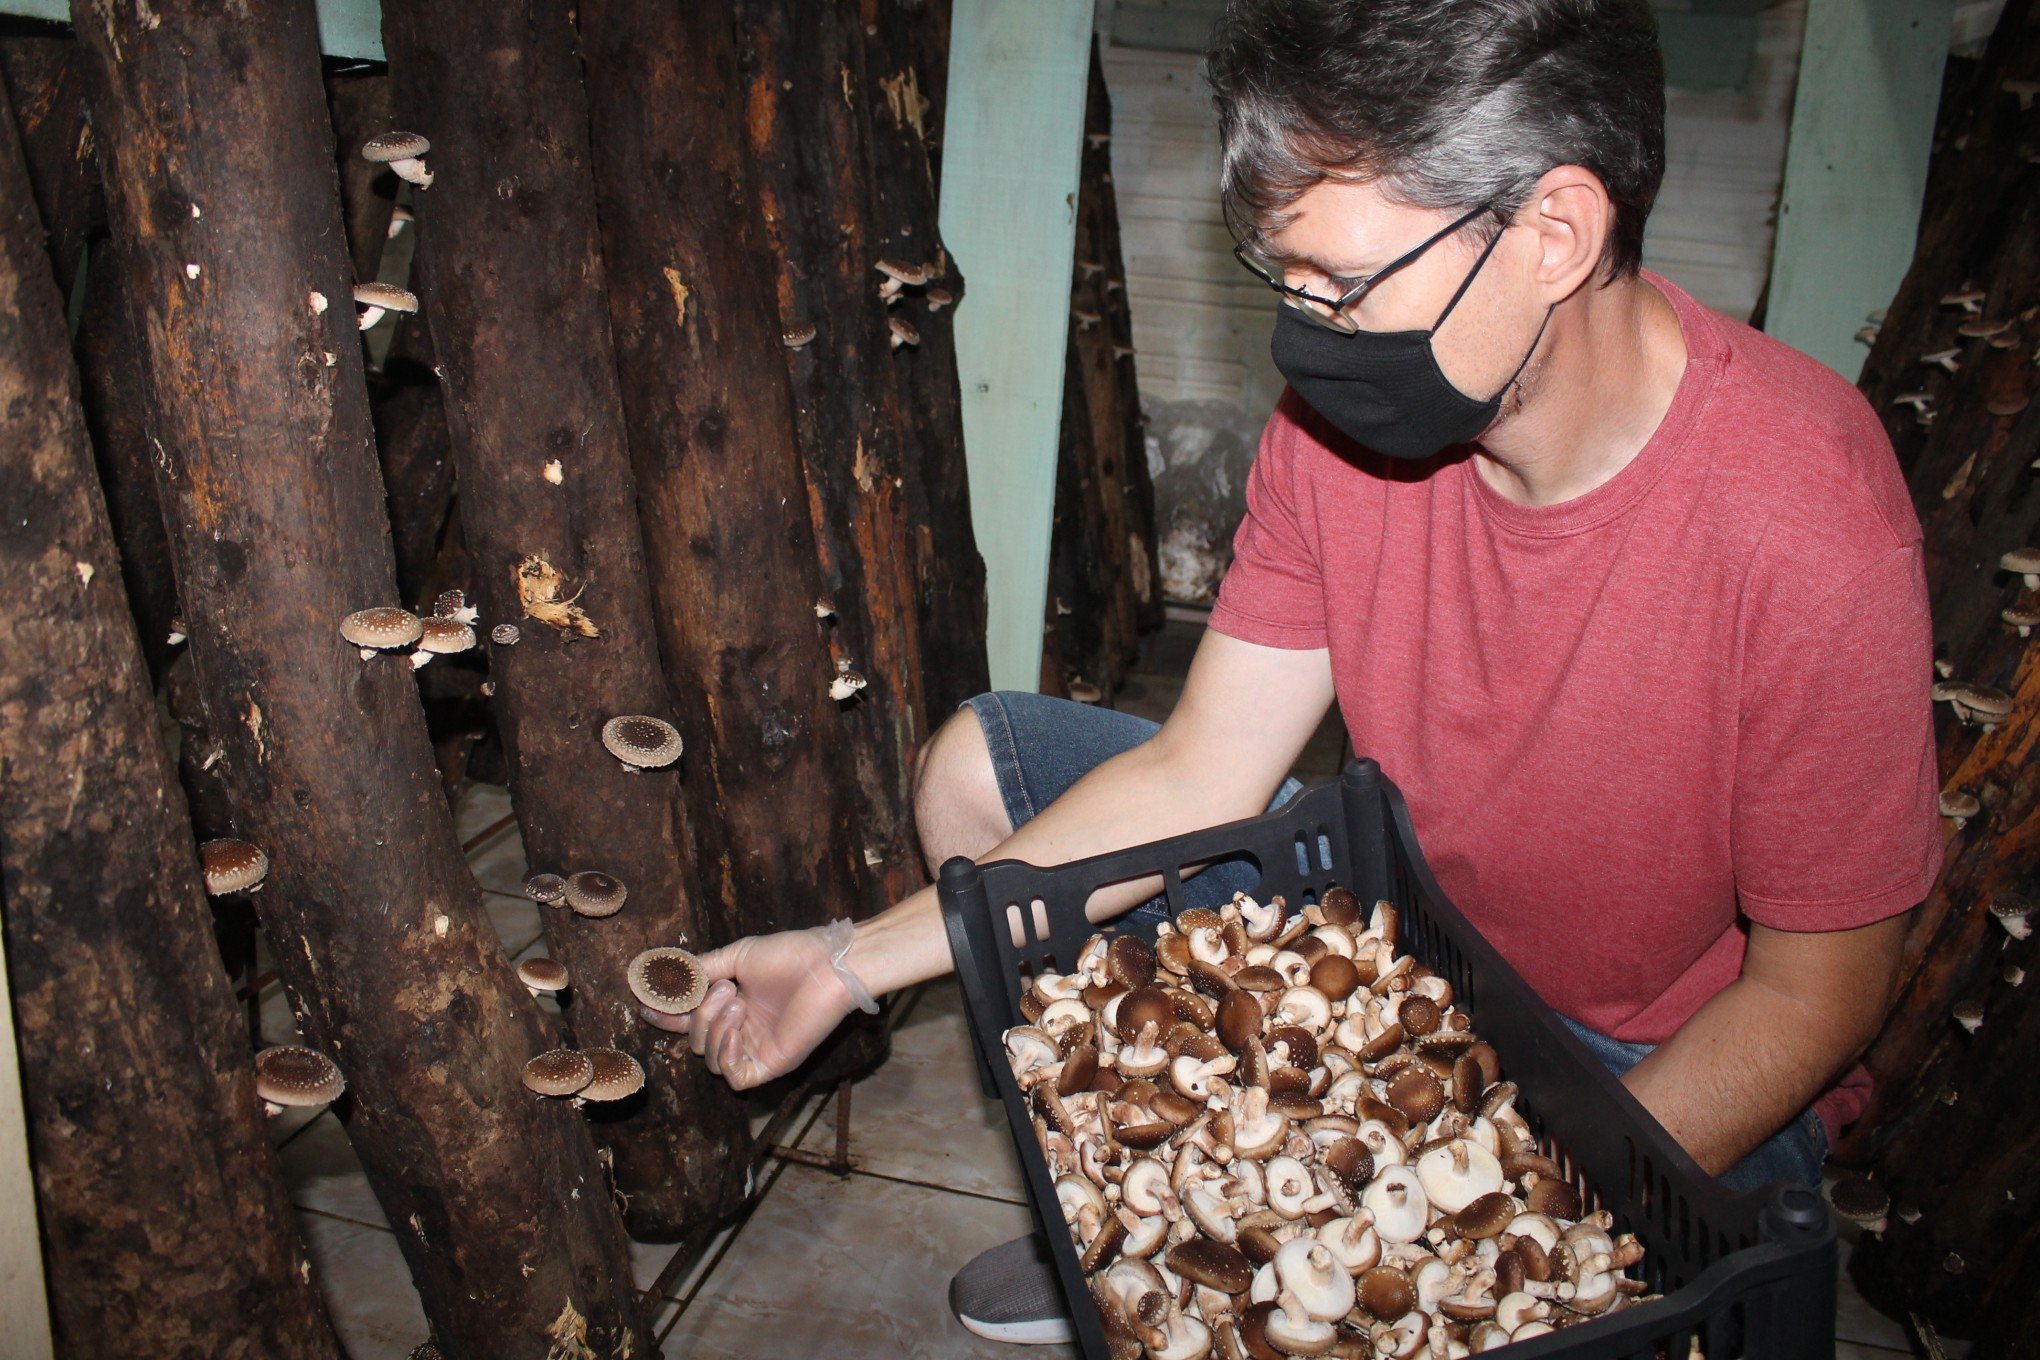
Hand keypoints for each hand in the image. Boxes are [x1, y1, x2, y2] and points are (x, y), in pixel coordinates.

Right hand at [640, 926, 862, 1089]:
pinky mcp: (772, 1064)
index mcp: (734, 1007)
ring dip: (714, 1029)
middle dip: (699, 1016)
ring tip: (737, 1001)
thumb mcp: (739, 957)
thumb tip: (675, 977)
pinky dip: (727, 1055)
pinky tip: (737, 1028)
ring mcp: (757, 1050)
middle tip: (725, 989)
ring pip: (711, 1060)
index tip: (646, 1005)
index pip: (691, 1020)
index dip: (667, 1017)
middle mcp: (743, 1031)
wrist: (827, 965)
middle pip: (696, 1041)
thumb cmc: (791, 956)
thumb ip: (706, 969)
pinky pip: (735, 1077)